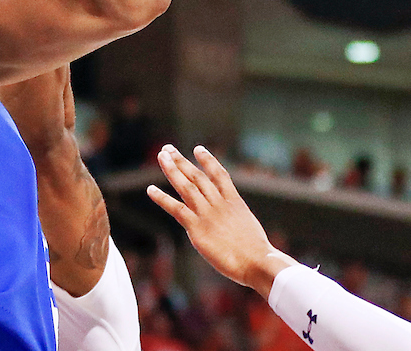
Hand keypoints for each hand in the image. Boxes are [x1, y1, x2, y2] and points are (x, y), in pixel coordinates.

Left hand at [148, 145, 296, 299]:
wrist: (258, 262)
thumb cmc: (259, 255)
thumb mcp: (249, 229)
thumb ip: (237, 221)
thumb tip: (233, 224)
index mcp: (235, 202)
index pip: (219, 175)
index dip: (208, 160)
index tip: (198, 148)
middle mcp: (219, 204)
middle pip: (197, 176)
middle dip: (181, 161)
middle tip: (167, 148)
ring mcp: (207, 214)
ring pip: (186, 186)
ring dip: (172, 170)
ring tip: (161, 156)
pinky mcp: (197, 228)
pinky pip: (176, 209)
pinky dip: (162, 198)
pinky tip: (150, 190)